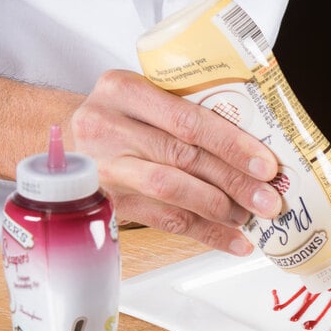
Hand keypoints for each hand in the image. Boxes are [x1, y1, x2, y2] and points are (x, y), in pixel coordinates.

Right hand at [69, 70, 280, 254]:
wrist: (62, 141)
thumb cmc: (118, 117)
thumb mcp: (142, 96)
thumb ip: (185, 111)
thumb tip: (252, 150)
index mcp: (124, 90)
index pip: (187, 120)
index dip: (231, 145)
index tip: (266, 164)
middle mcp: (109, 127)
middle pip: (183, 157)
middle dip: (234, 182)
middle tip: (268, 200)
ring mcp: (106, 168)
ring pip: (172, 191)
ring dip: (219, 209)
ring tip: (251, 217)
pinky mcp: (111, 202)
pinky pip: (164, 220)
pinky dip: (205, 233)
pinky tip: (233, 240)